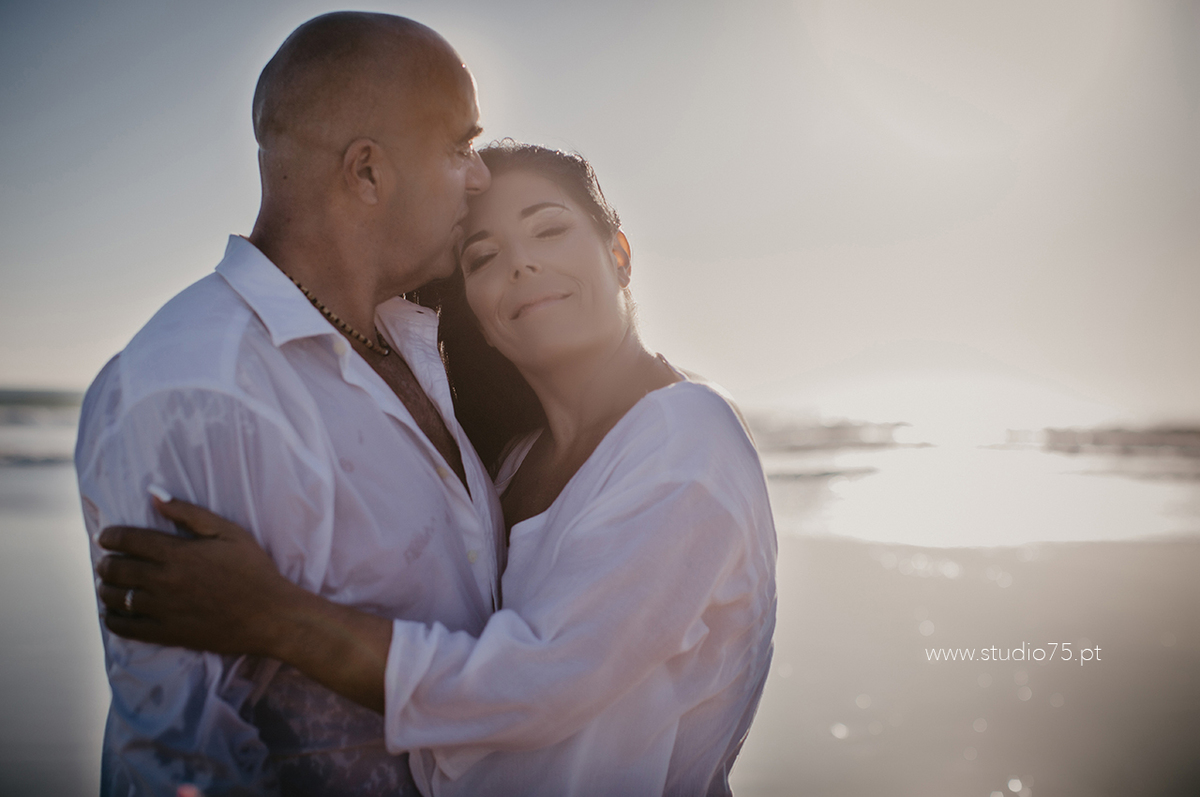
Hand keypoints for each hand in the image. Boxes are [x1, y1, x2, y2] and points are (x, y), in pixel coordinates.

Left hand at [96, 496, 302, 657]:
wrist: (270, 615)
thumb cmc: (253, 569)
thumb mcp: (229, 532)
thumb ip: (188, 512)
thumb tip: (153, 493)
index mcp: (177, 553)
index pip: (126, 539)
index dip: (109, 536)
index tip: (106, 536)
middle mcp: (163, 580)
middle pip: (114, 568)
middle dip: (105, 562)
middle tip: (109, 561)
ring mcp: (162, 609)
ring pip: (113, 597)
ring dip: (106, 588)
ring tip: (111, 584)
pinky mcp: (165, 633)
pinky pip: (123, 627)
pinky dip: (112, 618)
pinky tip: (117, 612)